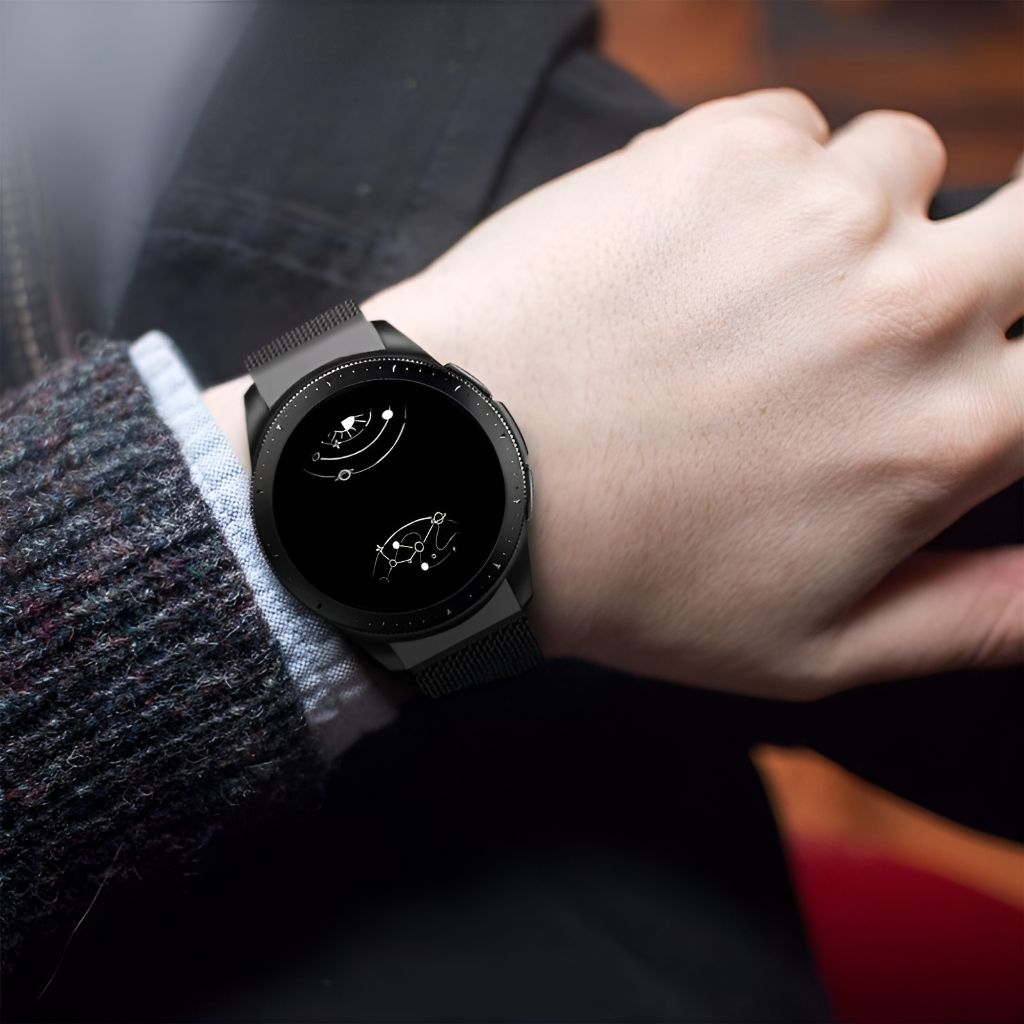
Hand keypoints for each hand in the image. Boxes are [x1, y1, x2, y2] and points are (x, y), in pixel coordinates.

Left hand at [362, 88, 1023, 697]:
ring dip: (858, 216)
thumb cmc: (636, 577)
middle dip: (1006, 249)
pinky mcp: (719, 150)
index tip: (986, 351)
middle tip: (911, 291)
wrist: (472, 481)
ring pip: (903, 164)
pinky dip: (762, 176)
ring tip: (757, 290)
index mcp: (953, 429)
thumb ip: (975, 618)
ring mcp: (815, 208)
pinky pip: (794, 128)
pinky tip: (689, 249)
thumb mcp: (815, 647)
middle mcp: (911, 302)